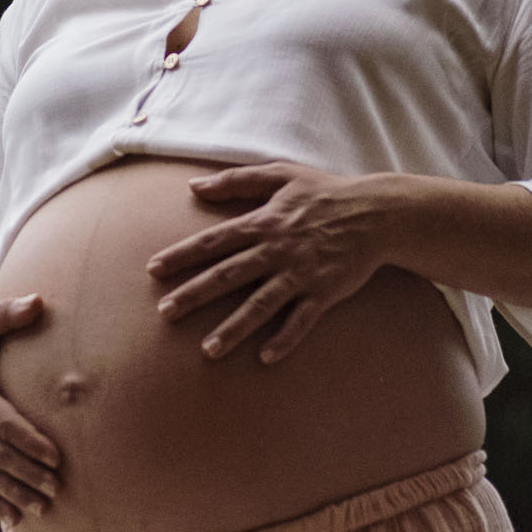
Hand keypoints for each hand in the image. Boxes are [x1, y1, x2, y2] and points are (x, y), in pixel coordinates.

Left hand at [145, 162, 389, 365]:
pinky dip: (284, 339)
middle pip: (227, 275)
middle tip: (165, 313)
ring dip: (233, 328)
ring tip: (208, 350)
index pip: (213, 241)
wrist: (377, 213)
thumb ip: (236, 180)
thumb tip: (195, 185)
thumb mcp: (280, 174)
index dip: (182, 255)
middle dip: (194, 294)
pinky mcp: (324, 292)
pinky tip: (265, 357)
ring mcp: (300, 274)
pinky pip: (301, 321)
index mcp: (263, 222)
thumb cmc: (325, 192)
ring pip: (260, 305)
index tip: (154, 269)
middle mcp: (276, 250)